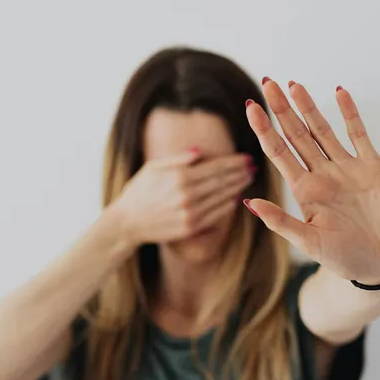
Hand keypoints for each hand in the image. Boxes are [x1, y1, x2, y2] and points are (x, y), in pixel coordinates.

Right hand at [112, 149, 254, 246]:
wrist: (127, 222)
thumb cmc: (138, 191)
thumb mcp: (153, 168)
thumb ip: (178, 159)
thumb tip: (200, 151)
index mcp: (179, 177)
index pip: (215, 167)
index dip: (233, 162)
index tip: (246, 157)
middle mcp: (187, 195)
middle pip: (222, 181)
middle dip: (240, 172)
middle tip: (253, 166)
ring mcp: (190, 213)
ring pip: (222, 197)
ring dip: (237, 187)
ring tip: (247, 179)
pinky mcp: (190, 227)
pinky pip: (215, 215)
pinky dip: (227, 206)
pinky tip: (235, 198)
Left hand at [245, 79, 379, 283]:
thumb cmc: (346, 258)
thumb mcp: (310, 243)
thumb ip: (282, 222)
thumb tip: (249, 202)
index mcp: (304, 190)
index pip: (278, 152)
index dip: (264, 129)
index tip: (250, 106)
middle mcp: (322, 174)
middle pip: (296, 134)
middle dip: (281, 109)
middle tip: (268, 82)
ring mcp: (346, 168)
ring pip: (323, 130)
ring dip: (309, 107)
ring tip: (294, 84)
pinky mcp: (372, 166)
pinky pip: (358, 134)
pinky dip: (349, 113)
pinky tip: (339, 93)